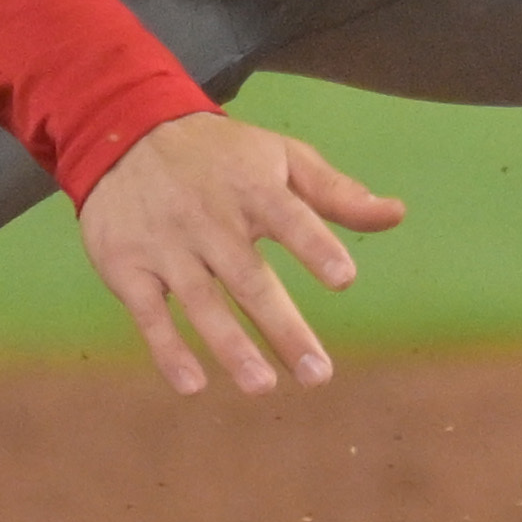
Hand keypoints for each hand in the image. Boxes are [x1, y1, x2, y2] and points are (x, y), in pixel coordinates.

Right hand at [77, 112, 404, 397]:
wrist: (124, 135)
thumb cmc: (221, 157)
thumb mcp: (281, 158)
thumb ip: (337, 193)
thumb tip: (397, 215)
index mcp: (253, 189)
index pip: (289, 218)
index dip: (315, 247)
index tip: (344, 279)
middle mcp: (210, 220)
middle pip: (249, 278)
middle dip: (283, 327)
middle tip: (317, 374)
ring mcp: (166, 246)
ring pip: (201, 302)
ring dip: (231, 346)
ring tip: (263, 386)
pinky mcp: (127, 267)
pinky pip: (149, 313)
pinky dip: (168, 349)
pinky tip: (193, 384)